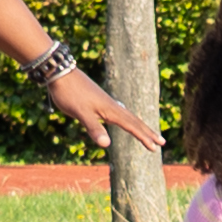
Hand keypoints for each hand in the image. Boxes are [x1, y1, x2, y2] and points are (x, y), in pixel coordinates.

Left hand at [47, 66, 164, 154]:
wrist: (60, 73)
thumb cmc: (70, 94)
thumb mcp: (80, 113)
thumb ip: (94, 128)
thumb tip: (107, 145)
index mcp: (110, 110)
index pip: (132, 126)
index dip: (144, 137)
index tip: (156, 147)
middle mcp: (112, 106)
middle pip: (135, 121)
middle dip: (148, 132)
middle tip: (161, 142)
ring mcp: (106, 103)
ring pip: (128, 116)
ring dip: (139, 126)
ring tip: (148, 133)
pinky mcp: (99, 101)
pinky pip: (119, 113)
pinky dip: (128, 119)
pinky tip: (124, 119)